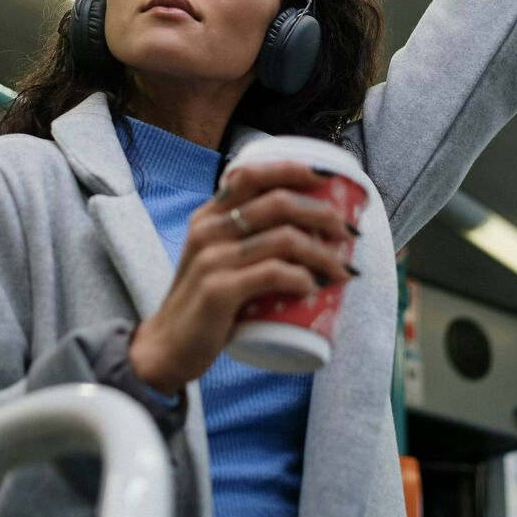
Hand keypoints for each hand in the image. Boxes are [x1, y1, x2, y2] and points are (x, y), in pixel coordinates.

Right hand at [128, 162, 356, 393]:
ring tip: (342, 270)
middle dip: (323, 213)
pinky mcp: (219, 291)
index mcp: (208, 216)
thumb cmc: (203, 304)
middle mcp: (208, 230)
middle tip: (348, 233)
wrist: (167, 348)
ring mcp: (211, 259)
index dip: (294, 169)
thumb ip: (243, 238)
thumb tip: (305, 227)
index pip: (252, 173)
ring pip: (284, 238)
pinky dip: (303, 277)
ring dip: (323, 252)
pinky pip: (273, 274)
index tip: (329, 179)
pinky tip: (316, 286)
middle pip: (278, 202)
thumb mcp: (215, 259)